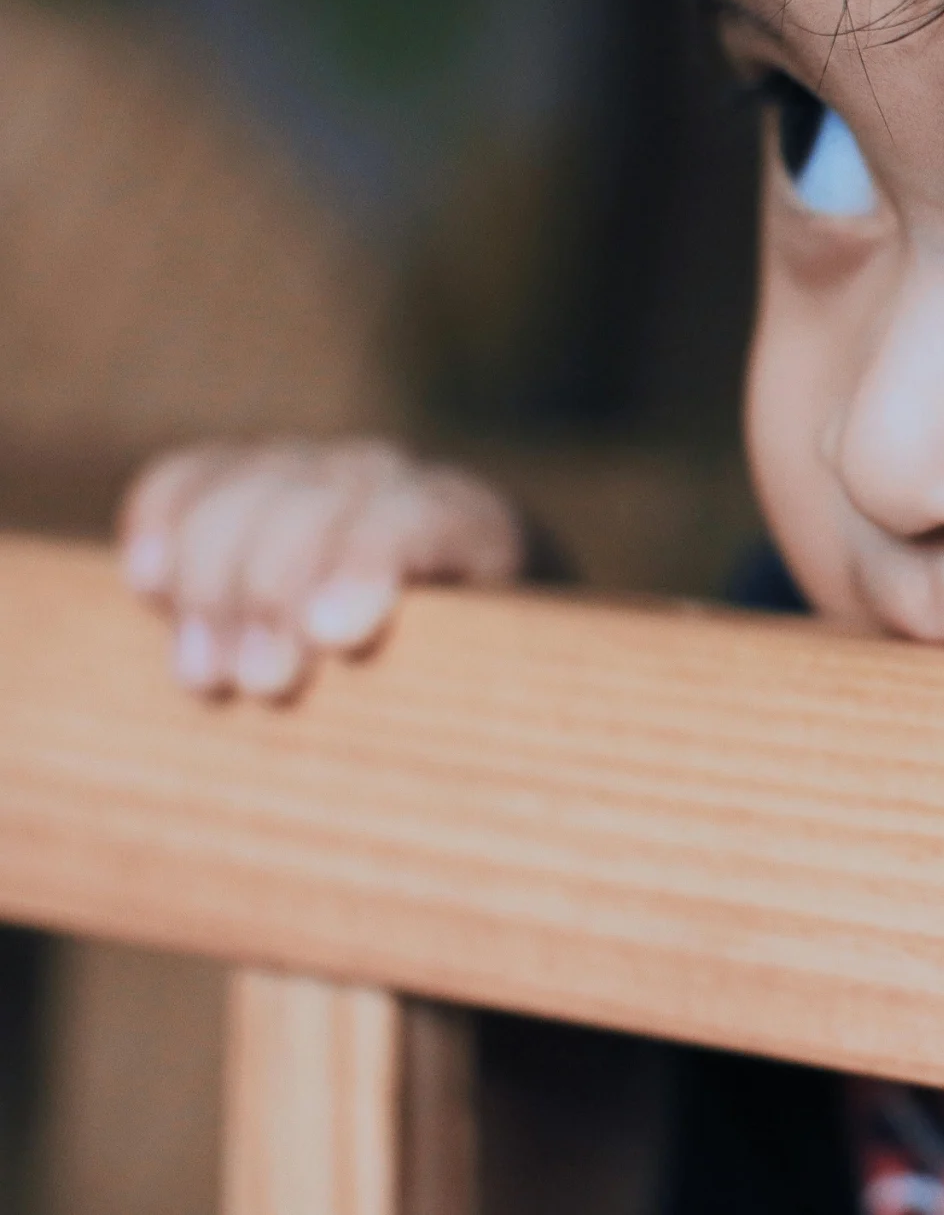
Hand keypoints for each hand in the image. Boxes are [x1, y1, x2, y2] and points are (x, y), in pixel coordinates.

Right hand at [119, 439, 528, 700]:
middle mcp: (394, 481)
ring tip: (204, 677)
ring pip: (245, 494)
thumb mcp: (497, 700)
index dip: (367, 564)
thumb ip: (474, 703)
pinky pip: (191, 479)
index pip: (416, 519)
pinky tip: (152, 586)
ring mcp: (315, 473)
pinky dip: (162, 523)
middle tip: (264, 682)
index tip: (333, 635)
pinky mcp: (246, 482)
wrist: (447, 634)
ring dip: (211, 584)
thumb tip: (447, 766)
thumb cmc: (472, 696)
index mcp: (476, 527)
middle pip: (315, 507)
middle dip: (275, 592)